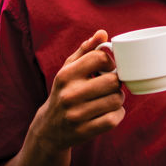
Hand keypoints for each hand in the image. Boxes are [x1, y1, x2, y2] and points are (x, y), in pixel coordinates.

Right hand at [27, 30, 125, 156]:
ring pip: (116, 100)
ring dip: (117, 99)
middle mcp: (69, 94)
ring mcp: (75, 115)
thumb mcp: (69, 69)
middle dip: (116, 83)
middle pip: (113, 81)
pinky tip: (108, 112)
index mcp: (65, 75)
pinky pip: (113, 119)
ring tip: (108, 99)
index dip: (110, 62)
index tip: (107, 69)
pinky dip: (117, 115)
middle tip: (110, 86)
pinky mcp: (83, 132)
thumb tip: (102, 33)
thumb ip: (86, 50)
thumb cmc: (65, 92)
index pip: (100, 58)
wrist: (48, 129)